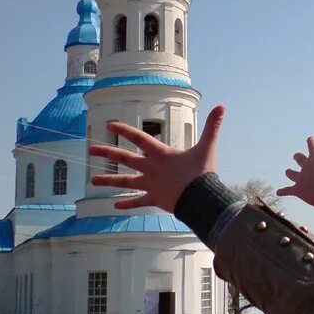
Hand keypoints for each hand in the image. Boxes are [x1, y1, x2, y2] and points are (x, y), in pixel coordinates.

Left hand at [89, 105, 224, 212]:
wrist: (201, 200)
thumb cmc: (202, 173)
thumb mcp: (207, 147)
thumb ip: (212, 127)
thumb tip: (222, 107)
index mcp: (161, 154)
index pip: (139, 138)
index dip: (124, 129)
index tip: (109, 125)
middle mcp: (151, 168)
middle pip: (125, 158)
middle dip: (107, 152)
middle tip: (91, 149)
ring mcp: (151, 185)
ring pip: (126, 182)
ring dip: (109, 181)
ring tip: (93, 180)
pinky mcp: (155, 199)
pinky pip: (138, 202)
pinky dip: (128, 204)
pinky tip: (115, 206)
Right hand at [277, 118, 313, 209]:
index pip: (312, 145)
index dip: (311, 141)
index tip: (310, 139)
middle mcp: (310, 167)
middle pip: (301, 159)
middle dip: (298, 157)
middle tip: (296, 156)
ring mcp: (304, 179)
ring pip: (293, 174)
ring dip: (290, 173)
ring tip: (288, 172)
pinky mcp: (299, 191)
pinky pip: (288, 190)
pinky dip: (283, 191)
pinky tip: (278, 192)